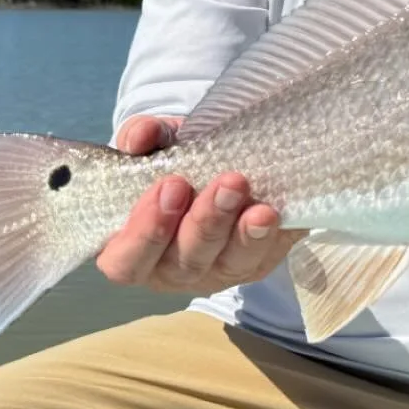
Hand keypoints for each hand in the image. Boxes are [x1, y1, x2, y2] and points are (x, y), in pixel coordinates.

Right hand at [96, 114, 304, 294]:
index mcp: (132, 248)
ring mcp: (214, 272)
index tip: (172, 184)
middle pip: (185, 262)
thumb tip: (141, 137)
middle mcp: (170, 270)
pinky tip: (282, 214)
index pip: (126, 261)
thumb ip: (143, 137)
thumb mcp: (156, 145)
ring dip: (246, 235)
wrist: (216, 170)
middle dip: (207, 222)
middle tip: (229, 182)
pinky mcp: (253, 266)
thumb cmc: (172, 165)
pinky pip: (266, 258)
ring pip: (229, 265)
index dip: (146, 231)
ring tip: (263, 209)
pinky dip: (275, 238)